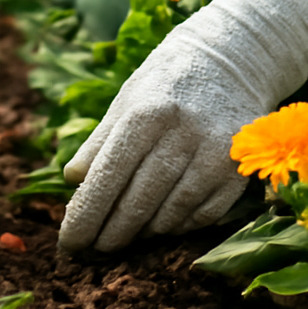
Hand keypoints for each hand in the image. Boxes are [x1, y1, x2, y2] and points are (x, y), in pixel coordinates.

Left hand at [57, 0, 307, 252]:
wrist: (233, 58)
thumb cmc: (166, 83)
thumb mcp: (126, 101)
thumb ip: (98, 142)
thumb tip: (71, 181)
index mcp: (145, 115)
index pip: (106, 179)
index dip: (84, 217)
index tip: (68, 243)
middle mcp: (181, 135)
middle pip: (137, 204)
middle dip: (109, 235)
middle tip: (93, 250)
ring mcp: (215, 154)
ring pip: (169, 216)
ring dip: (142, 233)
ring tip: (125, 233)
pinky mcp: (238, 170)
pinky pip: (201, 216)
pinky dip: (176, 226)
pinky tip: (162, 223)